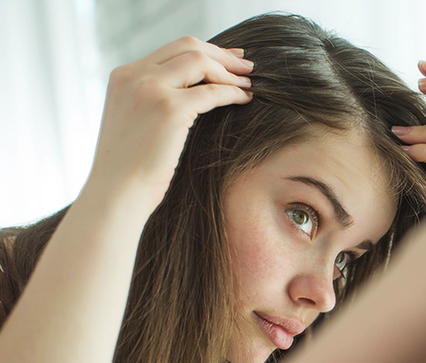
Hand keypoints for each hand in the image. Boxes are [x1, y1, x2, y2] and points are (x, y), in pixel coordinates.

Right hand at [86, 36, 253, 210]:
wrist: (116, 193)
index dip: (205, 51)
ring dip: (229, 71)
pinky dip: (232, 92)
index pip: (171, 49)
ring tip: (248, 83)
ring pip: (200, 61)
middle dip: (222, 54)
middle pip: (187, 46)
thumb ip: (153, 99)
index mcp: (123, 76)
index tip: (228, 60)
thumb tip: (192, 90)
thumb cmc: (130, 168)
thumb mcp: (135, 121)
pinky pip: (212, 91)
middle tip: (246, 66)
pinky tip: (244, 99)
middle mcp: (134, 76)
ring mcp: (150, 90)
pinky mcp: (168, 109)